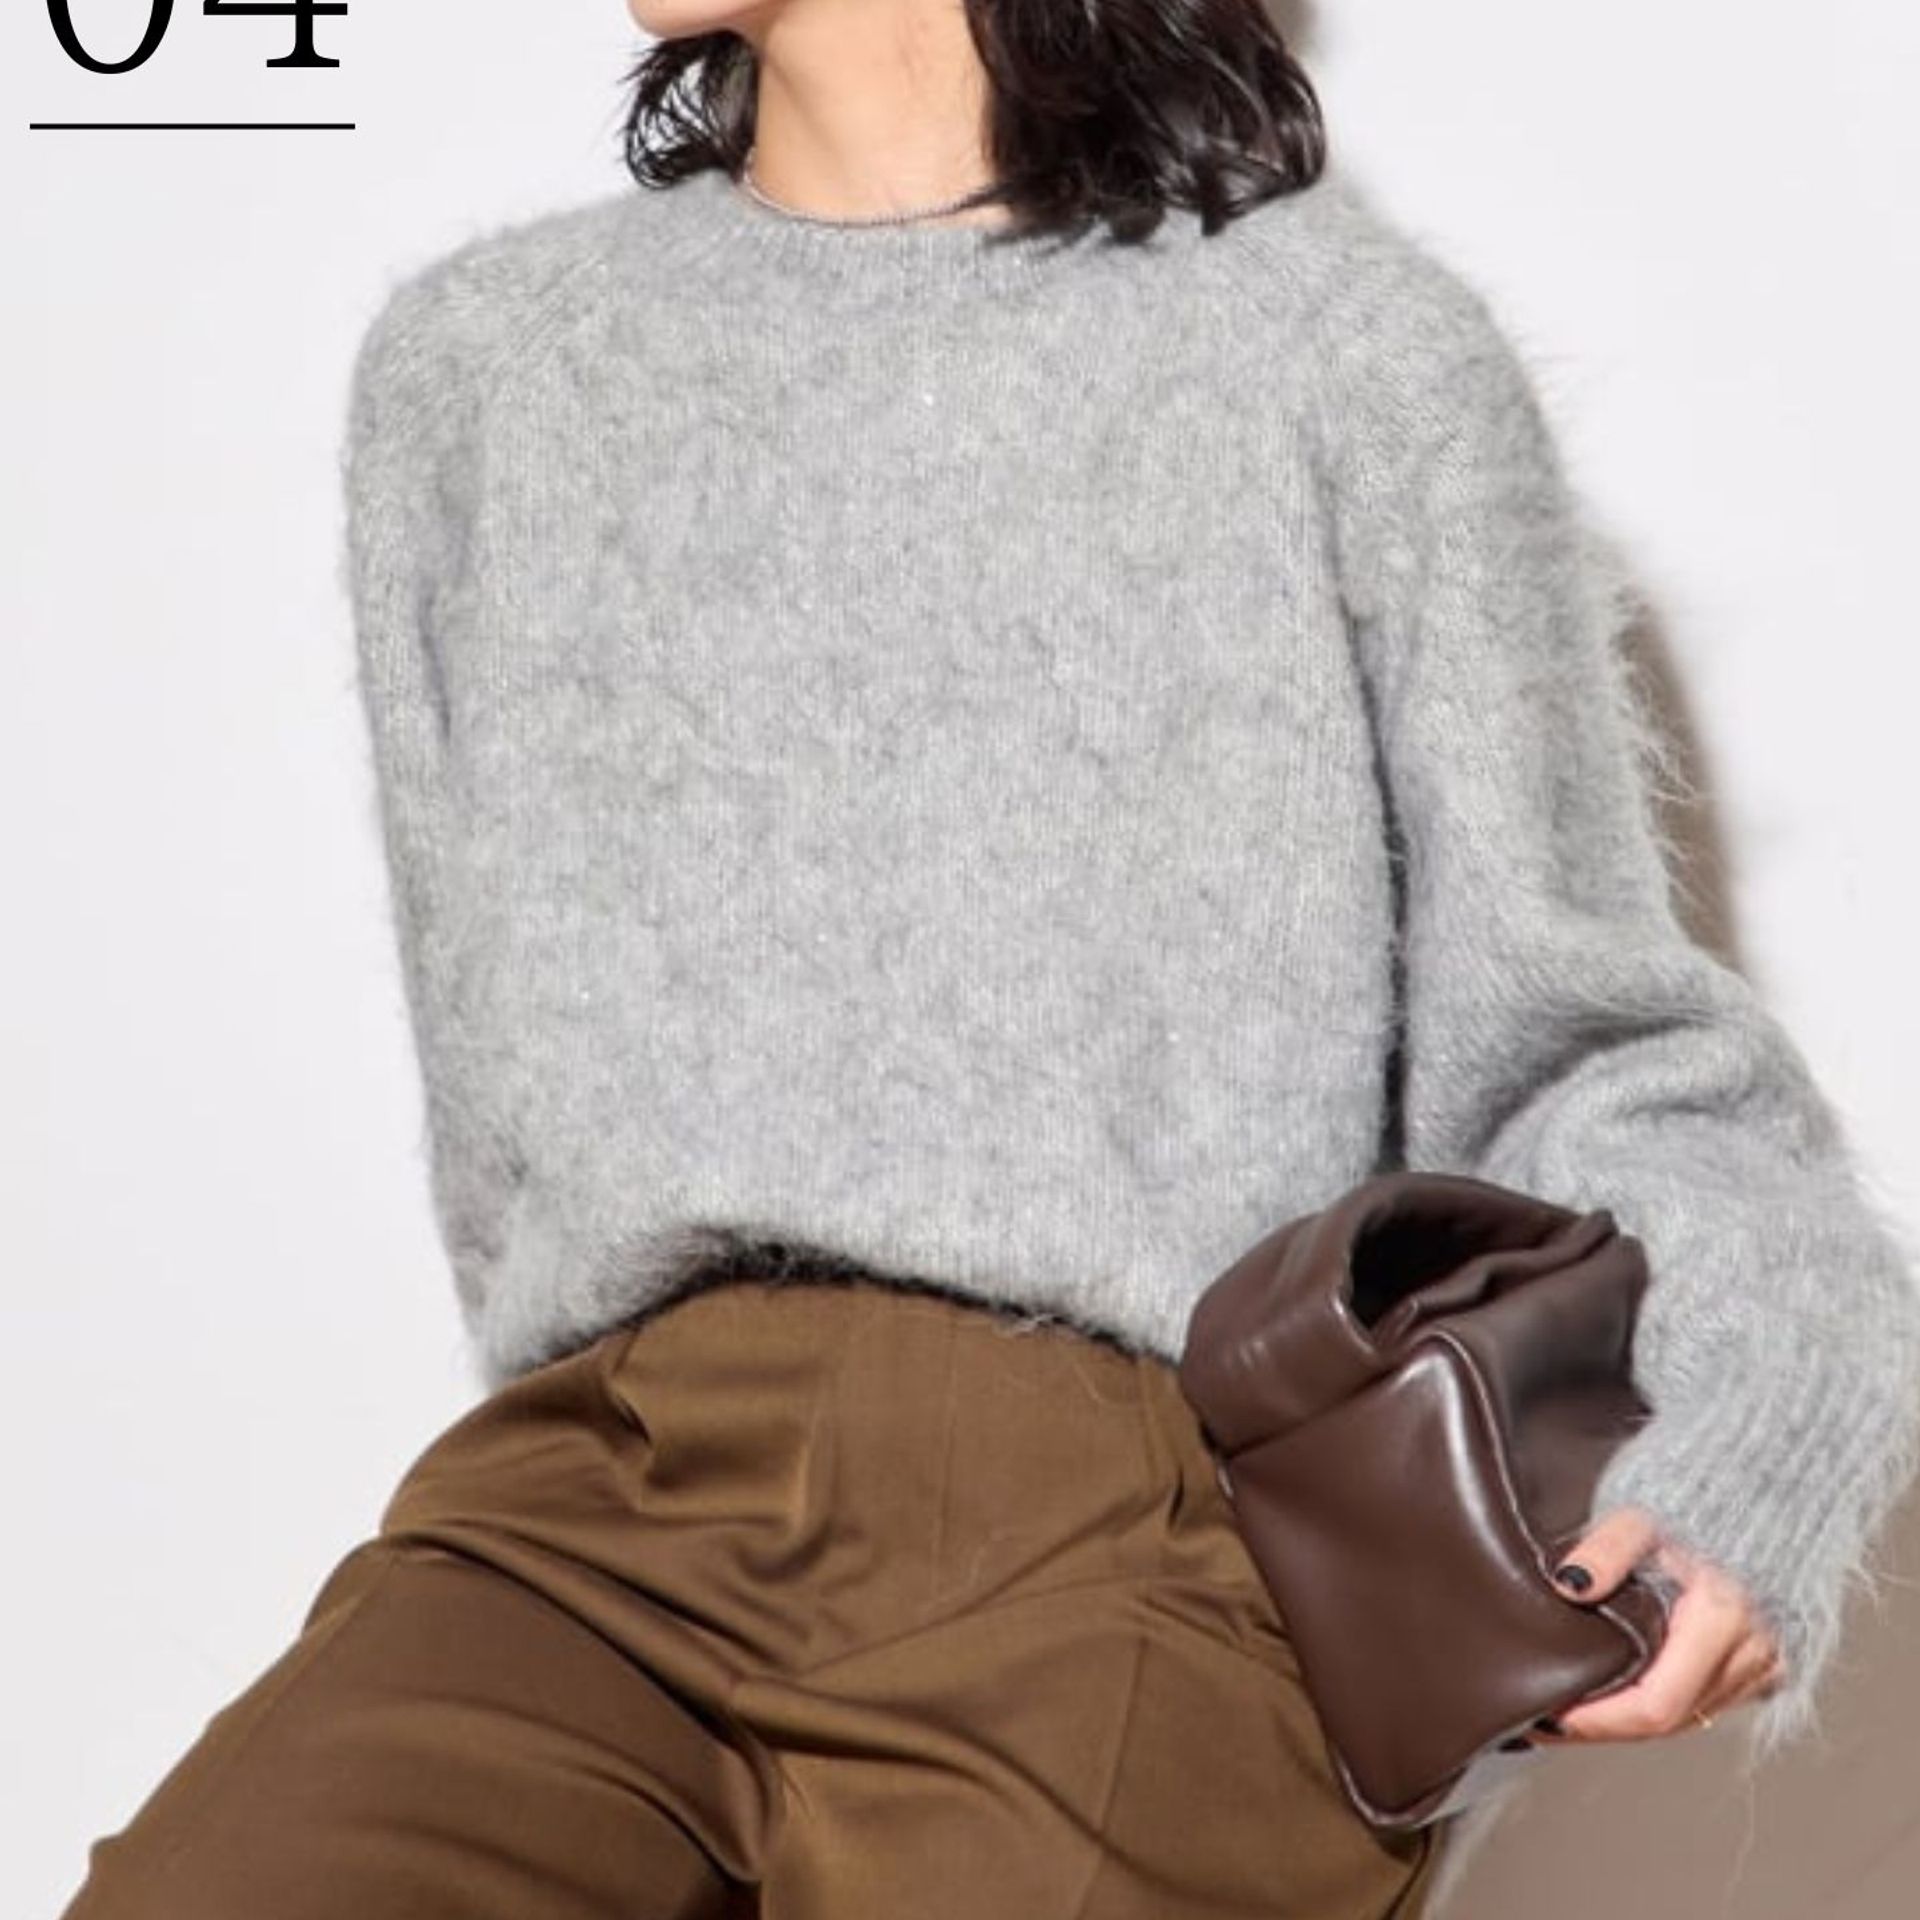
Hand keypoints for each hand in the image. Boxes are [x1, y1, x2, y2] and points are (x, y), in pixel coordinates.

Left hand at [1528, 1506, 1788, 1743]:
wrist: (1762, 1490)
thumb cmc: (1697, 1501)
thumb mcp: (1641, 1515)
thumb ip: (1606, 1551)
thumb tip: (1568, 1586)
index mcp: (1724, 1617)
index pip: (1656, 1703)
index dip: (1601, 1721)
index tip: (1552, 1716)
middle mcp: (1754, 1652)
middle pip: (1670, 1719)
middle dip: (1607, 1725)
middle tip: (1549, 1718)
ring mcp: (1767, 1664)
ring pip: (1690, 1715)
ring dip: (1634, 1718)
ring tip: (1576, 1707)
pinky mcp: (1767, 1665)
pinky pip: (1708, 1700)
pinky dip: (1664, 1701)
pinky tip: (1623, 1693)